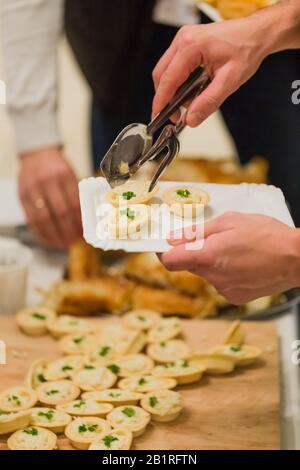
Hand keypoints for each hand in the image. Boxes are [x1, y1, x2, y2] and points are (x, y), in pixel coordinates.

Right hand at [19, 147, 81, 248]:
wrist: (37, 153)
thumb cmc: (57, 167)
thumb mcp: (71, 174)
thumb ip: (78, 194)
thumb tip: (90, 219)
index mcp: (64, 175)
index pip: (74, 203)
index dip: (80, 221)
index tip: (85, 231)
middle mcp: (47, 181)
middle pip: (60, 212)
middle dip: (69, 230)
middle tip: (75, 241)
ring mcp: (32, 189)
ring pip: (44, 219)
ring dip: (55, 235)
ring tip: (64, 244)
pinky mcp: (22, 197)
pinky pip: (31, 220)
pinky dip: (41, 234)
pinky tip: (49, 241)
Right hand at [152, 16, 270, 126]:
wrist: (256, 34)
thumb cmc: (246, 49)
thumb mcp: (230, 81)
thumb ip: (209, 102)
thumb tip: (191, 118)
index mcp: (191, 46)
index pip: (168, 79)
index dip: (162, 101)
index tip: (159, 116)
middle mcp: (183, 39)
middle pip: (161, 74)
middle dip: (166, 97)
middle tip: (177, 114)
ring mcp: (183, 39)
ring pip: (165, 70)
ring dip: (173, 89)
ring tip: (190, 101)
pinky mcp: (186, 42)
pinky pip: (174, 65)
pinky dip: (179, 80)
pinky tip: (192, 88)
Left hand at [160, 212, 299, 303]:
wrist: (296, 258)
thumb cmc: (267, 235)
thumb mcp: (230, 222)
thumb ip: (198, 232)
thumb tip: (174, 239)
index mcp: (208, 255)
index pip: (169, 260)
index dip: (164, 252)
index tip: (168, 245)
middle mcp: (212, 277)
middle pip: (189, 266)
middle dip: (195, 253)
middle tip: (214, 240)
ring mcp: (224, 290)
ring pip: (206, 274)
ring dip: (213, 263)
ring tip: (236, 252)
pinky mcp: (234, 298)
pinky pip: (220, 283)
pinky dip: (226, 274)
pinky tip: (243, 264)